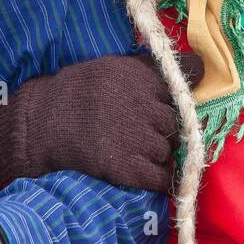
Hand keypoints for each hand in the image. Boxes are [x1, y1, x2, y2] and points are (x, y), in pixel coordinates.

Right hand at [0, 52, 202, 194]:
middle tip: (138, 130)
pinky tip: (137, 170)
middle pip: (175, 123)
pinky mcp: (127, 168)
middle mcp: (143, 106)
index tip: (157, 105)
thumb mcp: (114, 66)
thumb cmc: (78, 91)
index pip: (180, 88)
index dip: (168, 100)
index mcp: (139, 77)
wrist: (42, 123)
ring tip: (130, 148)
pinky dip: (154, 178)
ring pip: (168, 151)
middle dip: (161, 128)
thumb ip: (154, 68)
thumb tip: (201, 65)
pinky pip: (160, 178)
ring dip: (155, 153)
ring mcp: (137, 138)